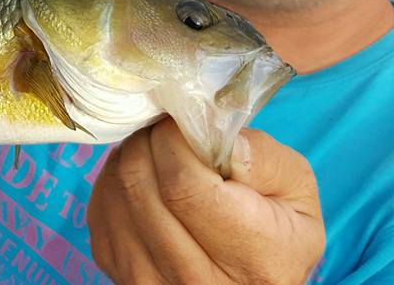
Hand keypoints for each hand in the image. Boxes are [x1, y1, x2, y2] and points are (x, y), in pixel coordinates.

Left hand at [87, 118, 324, 283]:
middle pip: (140, 185)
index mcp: (250, 256)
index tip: (184, 126)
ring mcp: (149, 280)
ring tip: (157, 151)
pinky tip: (142, 177)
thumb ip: (263, 159)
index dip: (174, 140)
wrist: (249, 280)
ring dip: (130, 156)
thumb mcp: (295, 192)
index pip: (183, 185)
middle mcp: (194, 278)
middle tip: (169, 132)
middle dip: (149, 141)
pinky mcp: (117, 271)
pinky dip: (115, 180)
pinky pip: (99, 207)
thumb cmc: (275, 231)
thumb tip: (211, 131)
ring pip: (115, 192)